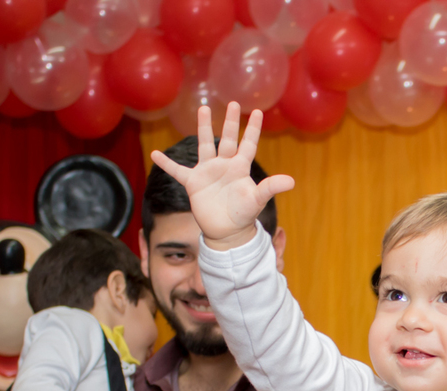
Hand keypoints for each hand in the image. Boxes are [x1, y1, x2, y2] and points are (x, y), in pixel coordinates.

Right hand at [150, 103, 294, 249]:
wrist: (226, 232)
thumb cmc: (243, 215)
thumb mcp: (257, 200)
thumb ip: (271, 188)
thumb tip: (292, 182)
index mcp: (240, 168)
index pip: (248, 144)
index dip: (253, 129)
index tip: (257, 111)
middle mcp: (225, 165)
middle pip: (228, 139)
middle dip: (231, 122)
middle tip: (233, 103)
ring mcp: (208, 172)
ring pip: (206, 145)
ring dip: (204, 128)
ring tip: (204, 109)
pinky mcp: (193, 183)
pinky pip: (177, 171)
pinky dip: (166, 163)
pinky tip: (154, 154)